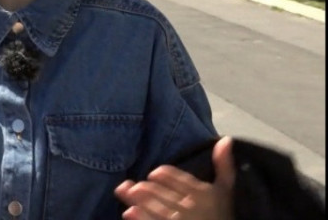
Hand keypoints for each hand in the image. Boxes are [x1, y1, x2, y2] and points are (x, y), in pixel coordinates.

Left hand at [114, 136, 234, 219]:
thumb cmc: (224, 214)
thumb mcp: (226, 190)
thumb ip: (224, 166)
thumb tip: (225, 139)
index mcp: (201, 193)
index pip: (176, 178)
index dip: (161, 175)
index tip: (153, 175)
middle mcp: (190, 206)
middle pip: (160, 192)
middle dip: (145, 188)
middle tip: (134, 186)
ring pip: (153, 207)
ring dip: (137, 199)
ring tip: (126, 192)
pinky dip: (140, 217)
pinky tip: (129, 212)